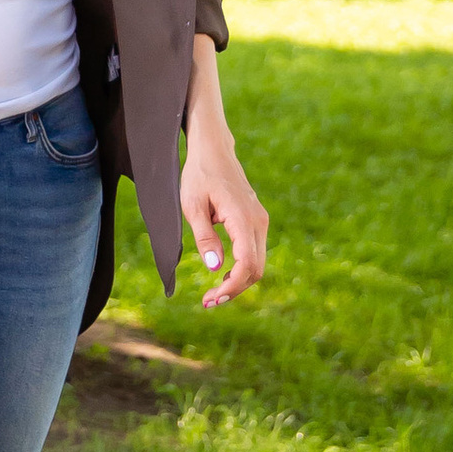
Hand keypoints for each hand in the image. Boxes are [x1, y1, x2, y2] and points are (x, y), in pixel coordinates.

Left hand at [179, 134, 266, 311]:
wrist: (214, 150)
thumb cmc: (199, 175)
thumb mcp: (192, 206)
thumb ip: (205, 237)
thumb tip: (214, 268)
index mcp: (242, 218)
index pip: (247, 264)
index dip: (231, 287)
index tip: (211, 298)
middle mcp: (258, 221)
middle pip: (256, 269)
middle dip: (235, 289)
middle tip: (208, 301)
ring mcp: (260, 220)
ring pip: (257, 263)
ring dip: (238, 281)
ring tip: (213, 293)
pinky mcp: (256, 221)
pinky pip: (254, 251)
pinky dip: (241, 268)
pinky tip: (223, 275)